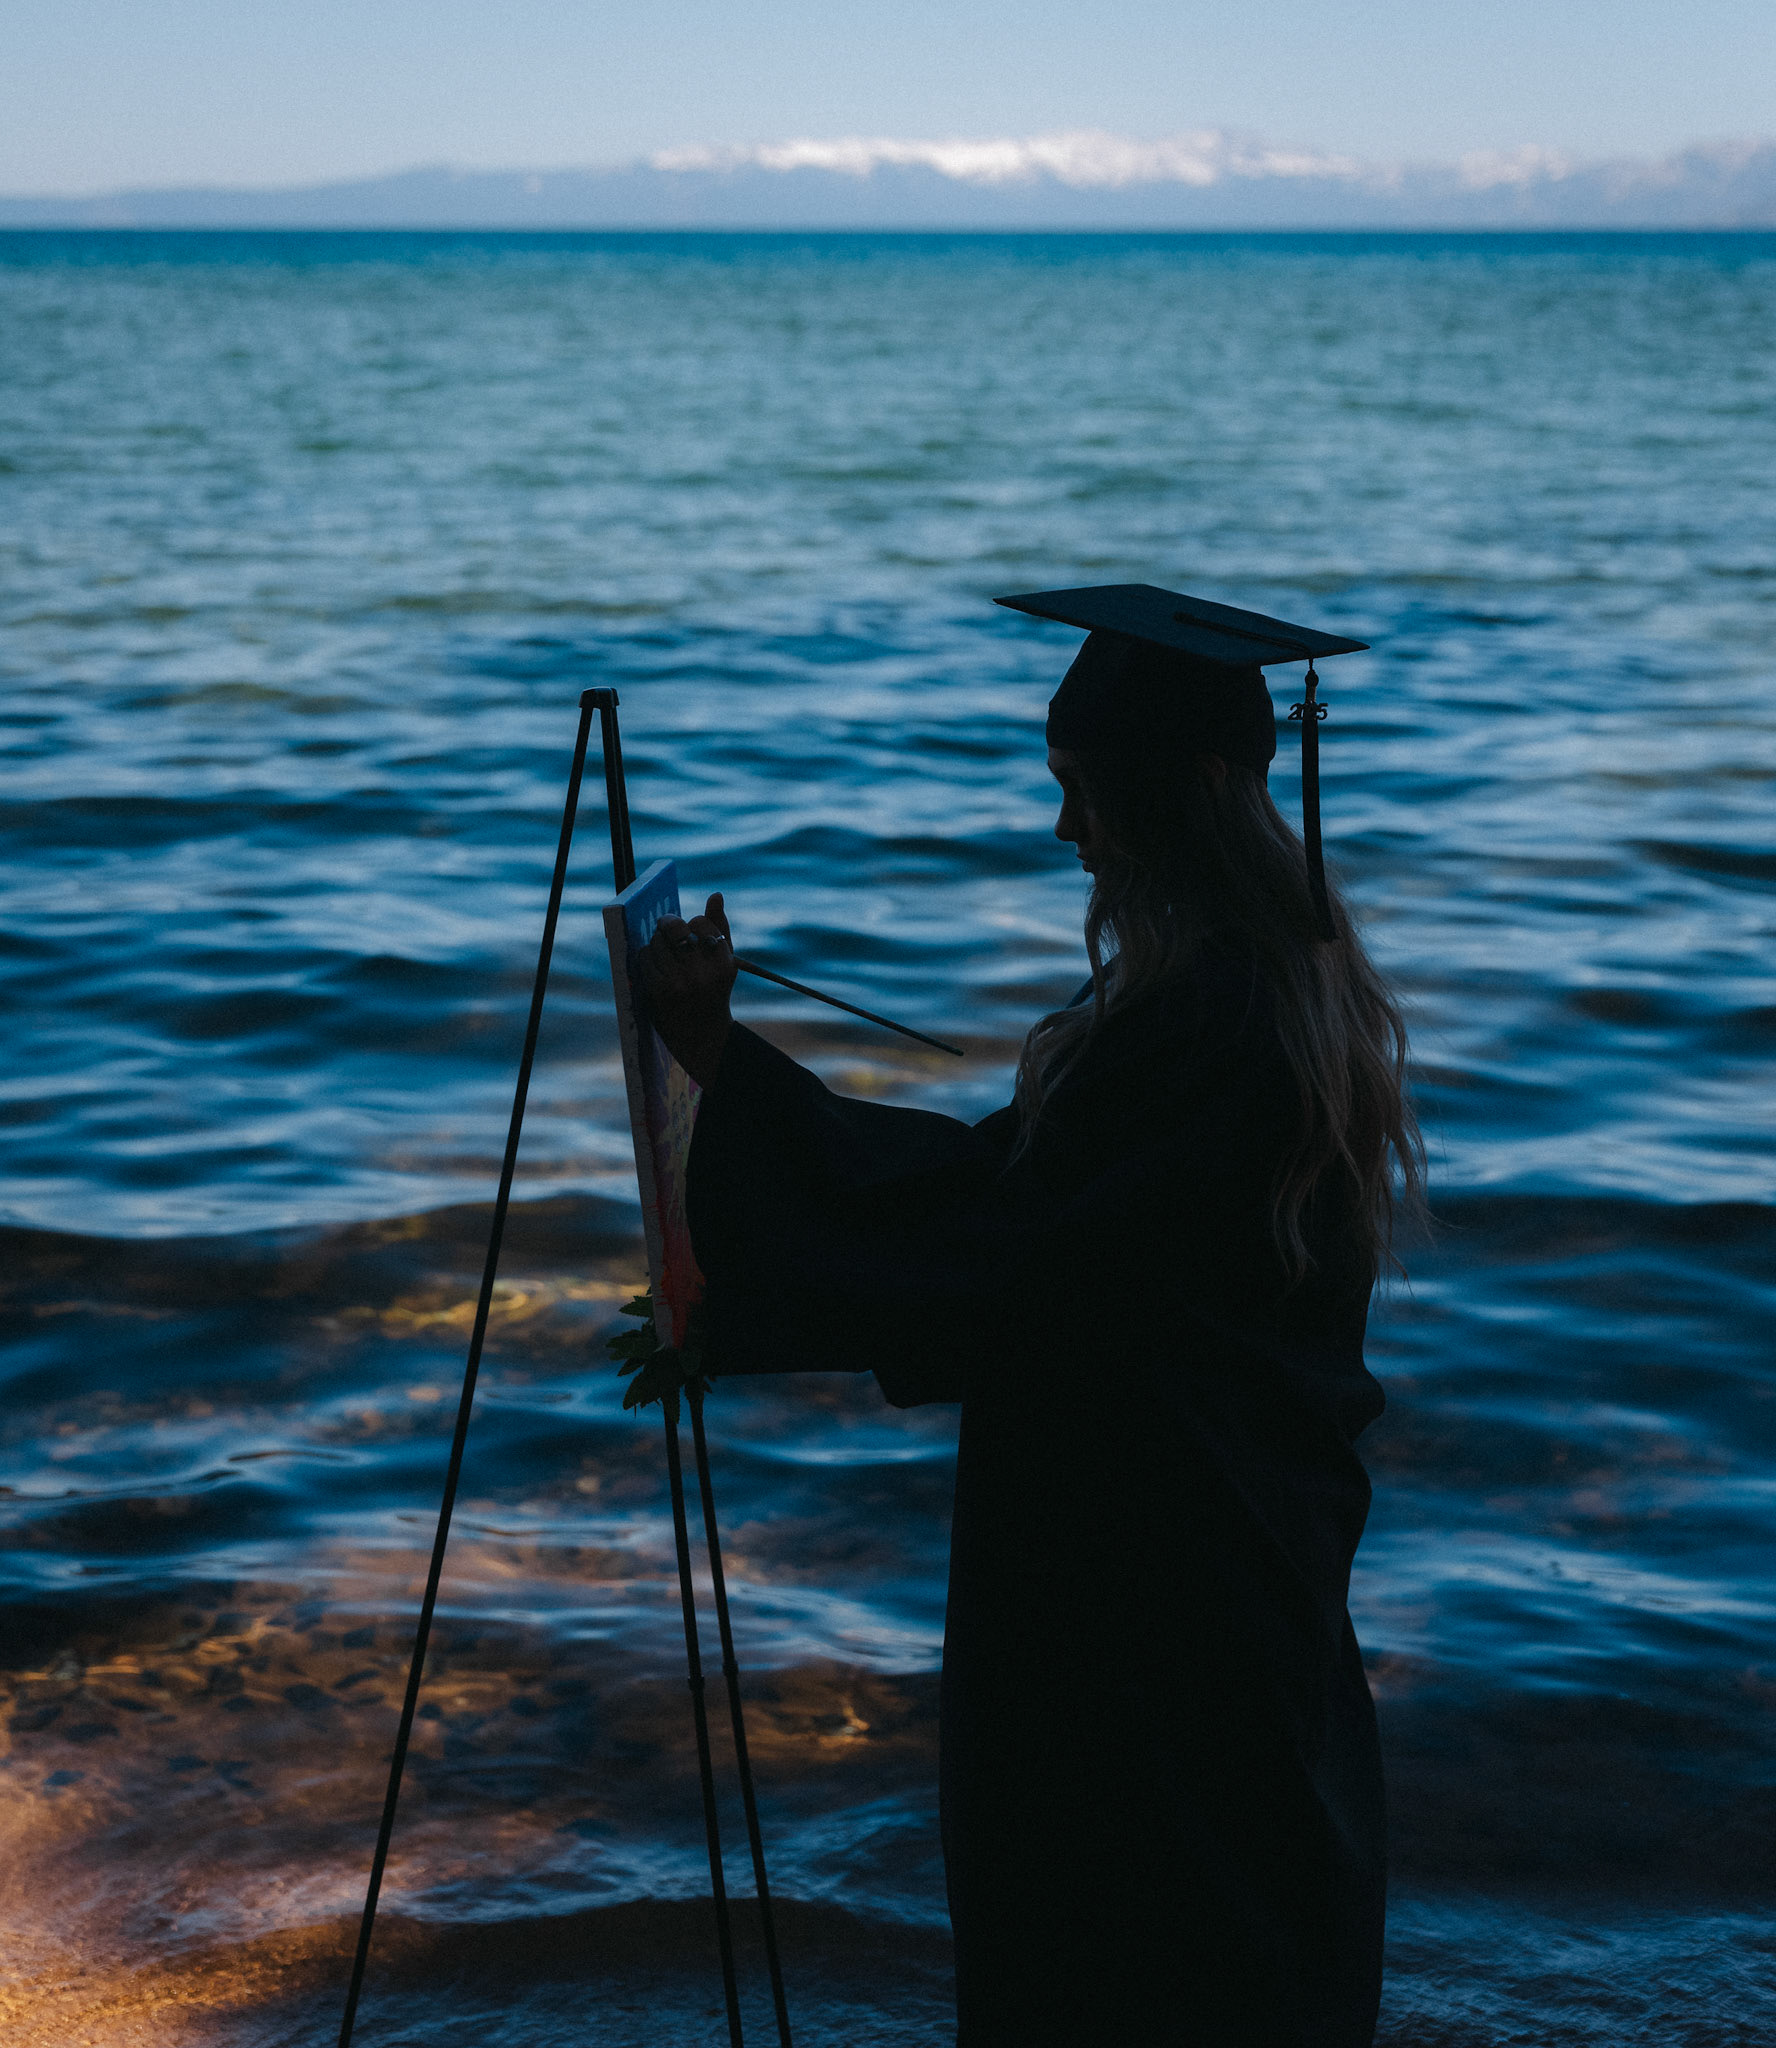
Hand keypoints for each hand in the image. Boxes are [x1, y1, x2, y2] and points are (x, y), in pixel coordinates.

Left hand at [639, 893, 736, 1087]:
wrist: (703, 1036)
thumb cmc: (715, 991)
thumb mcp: (726, 962)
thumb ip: (721, 927)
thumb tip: (715, 895)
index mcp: (723, 964)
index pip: (700, 924)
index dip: (693, 923)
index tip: (691, 931)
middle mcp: (701, 974)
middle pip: (675, 929)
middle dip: (669, 923)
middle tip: (667, 925)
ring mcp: (678, 983)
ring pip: (657, 942)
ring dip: (657, 941)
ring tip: (664, 950)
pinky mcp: (658, 991)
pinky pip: (644, 957)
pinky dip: (647, 955)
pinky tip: (655, 963)